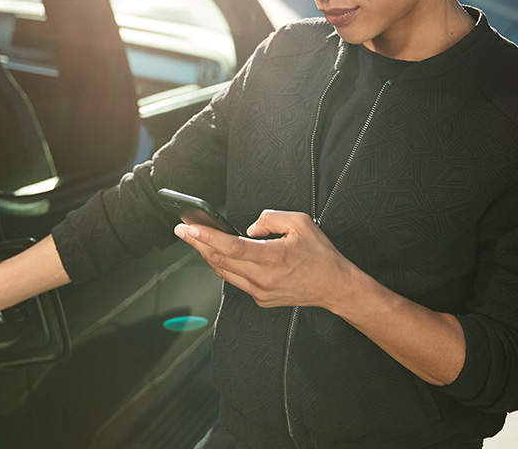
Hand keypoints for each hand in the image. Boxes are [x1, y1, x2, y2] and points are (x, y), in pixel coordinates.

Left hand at [174, 209, 353, 309]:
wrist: (335, 287)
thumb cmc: (321, 255)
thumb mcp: (301, 223)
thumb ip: (271, 219)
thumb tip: (249, 228)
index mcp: (273, 258)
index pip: (231, 247)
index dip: (207, 237)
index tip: (189, 227)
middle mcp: (263, 278)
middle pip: (220, 260)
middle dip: (198, 243)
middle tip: (182, 230)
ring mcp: (261, 292)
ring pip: (224, 272)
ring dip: (208, 255)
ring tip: (195, 239)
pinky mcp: (261, 299)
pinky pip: (236, 281)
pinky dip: (225, 267)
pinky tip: (219, 255)